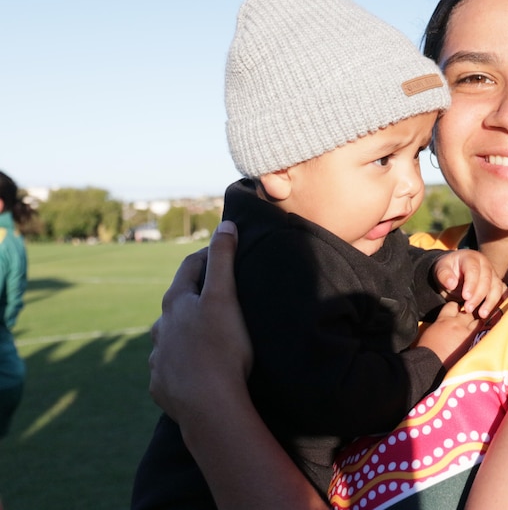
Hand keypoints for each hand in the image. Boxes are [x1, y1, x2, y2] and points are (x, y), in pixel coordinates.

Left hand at [148, 220, 251, 425]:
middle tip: (220, 296)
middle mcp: (160, 328)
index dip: (209, 256)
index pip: (190, 267)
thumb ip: (223, 259)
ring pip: (170, 337)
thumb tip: (225, 224)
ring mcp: (159, 358)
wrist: (208, 406)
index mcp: (176, 303)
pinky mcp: (161, 385)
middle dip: (196, 296)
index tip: (225, 253)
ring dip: (185, 332)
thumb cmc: (221, 348)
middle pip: (177, 303)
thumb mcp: (225, 297)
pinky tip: (196, 370)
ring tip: (208, 337)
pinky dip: (182, 364)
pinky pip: (171, 368)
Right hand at [415, 301, 480, 368]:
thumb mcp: (430, 331)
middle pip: (468, 312)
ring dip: (476, 324)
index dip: (456, 309)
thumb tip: (444, 324)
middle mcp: (456, 323)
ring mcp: (466, 333)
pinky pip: (482, 334)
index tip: (456, 313)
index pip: (453, 305)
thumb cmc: (427, 350)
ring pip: (478, 321)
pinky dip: (481, 335)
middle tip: (467, 323)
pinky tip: (479, 339)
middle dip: (468, 316)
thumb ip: (440, 324)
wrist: (431, 364)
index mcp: (443, 319)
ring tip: (474, 330)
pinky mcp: (473, 343)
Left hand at [432, 250, 505, 317]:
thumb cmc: (448, 269)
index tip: (465, 297)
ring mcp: (493, 274)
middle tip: (468, 309)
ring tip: (482, 315)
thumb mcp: (441, 269)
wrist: (455, 269)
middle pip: (486, 280)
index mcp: (471, 258)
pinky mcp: (497, 284)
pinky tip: (496, 313)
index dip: (471, 284)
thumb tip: (451, 284)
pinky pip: (503, 292)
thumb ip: (444, 275)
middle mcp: (485, 265)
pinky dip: (501, 302)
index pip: (473, 270)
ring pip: (497, 287)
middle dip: (478, 296)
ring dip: (491, 302)